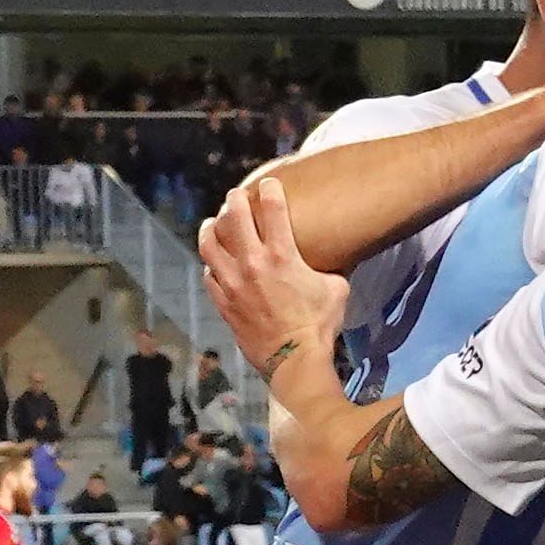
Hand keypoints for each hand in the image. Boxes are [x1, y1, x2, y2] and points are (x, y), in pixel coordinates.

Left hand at [199, 180, 344, 392]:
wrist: (293, 359)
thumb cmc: (319, 325)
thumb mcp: (336, 289)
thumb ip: (326, 270)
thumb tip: (328, 265)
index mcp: (282, 255)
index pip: (272, 207)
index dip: (270, 190)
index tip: (270, 184)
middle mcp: (252, 263)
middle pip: (234, 216)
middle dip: (236, 200)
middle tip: (238, 196)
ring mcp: (232, 282)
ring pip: (210, 243)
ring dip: (211, 228)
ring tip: (214, 223)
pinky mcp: (223, 302)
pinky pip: (208, 275)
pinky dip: (211, 265)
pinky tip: (216, 264)